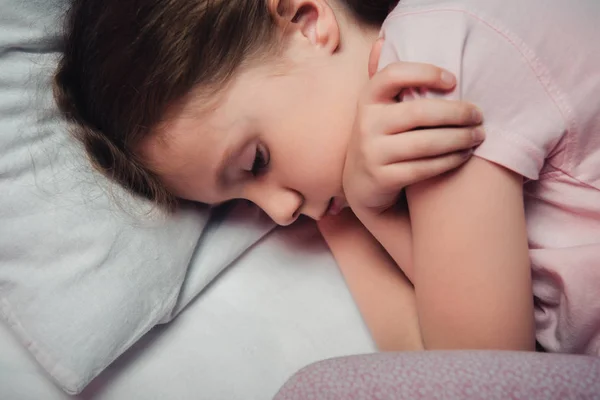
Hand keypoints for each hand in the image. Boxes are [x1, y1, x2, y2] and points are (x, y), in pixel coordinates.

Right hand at [343, 39, 484, 213]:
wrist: (361, 181)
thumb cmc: (381, 135)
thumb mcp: (378, 107)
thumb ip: (387, 79)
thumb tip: (383, 39)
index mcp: (368, 98)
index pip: (394, 75)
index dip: (426, 73)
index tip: (454, 81)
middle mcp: (366, 124)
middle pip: (419, 112)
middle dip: (457, 114)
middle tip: (479, 115)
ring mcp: (373, 152)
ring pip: (425, 143)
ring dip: (459, 139)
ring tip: (478, 136)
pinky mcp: (383, 178)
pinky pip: (424, 168)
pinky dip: (450, 161)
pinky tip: (464, 154)